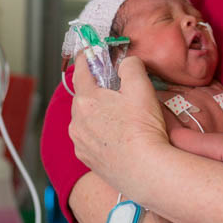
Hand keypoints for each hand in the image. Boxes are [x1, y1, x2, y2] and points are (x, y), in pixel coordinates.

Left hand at [68, 55, 169, 191]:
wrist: (145, 170)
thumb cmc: (142, 129)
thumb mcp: (141, 87)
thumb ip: (131, 66)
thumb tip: (126, 63)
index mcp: (87, 100)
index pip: (81, 71)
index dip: (86, 58)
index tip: (88, 51)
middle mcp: (76, 121)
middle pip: (84, 96)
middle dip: (97, 90)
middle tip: (117, 90)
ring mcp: (80, 142)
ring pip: (85, 119)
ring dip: (98, 114)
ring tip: (121, 118)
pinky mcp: (87, 159)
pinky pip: (89, 138)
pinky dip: (100, 133)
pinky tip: (118, 136)